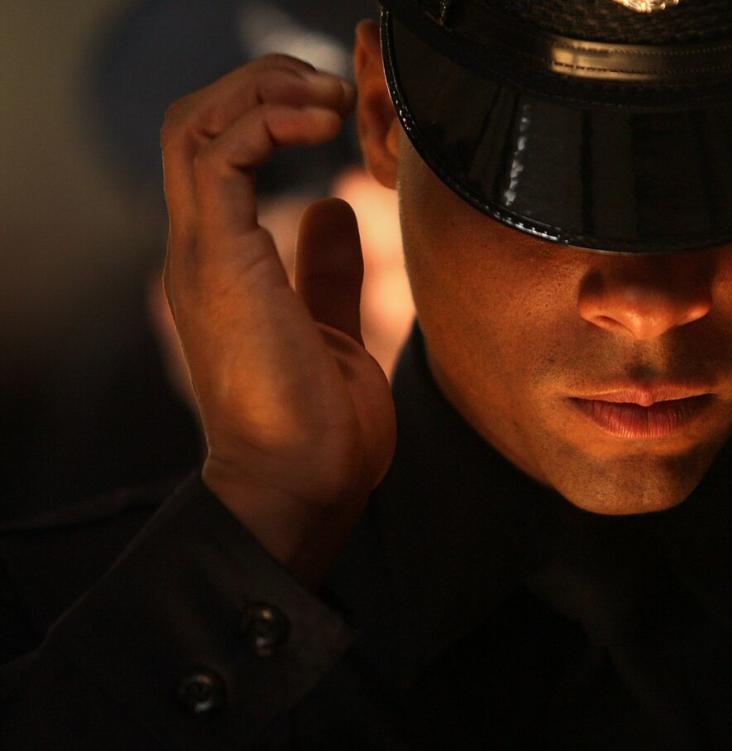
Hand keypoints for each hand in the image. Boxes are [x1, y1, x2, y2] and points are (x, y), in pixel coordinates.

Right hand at [161, 55, 396, 581]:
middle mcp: (202, 248)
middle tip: (332, 86)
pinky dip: (265, 122)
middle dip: (262, 83)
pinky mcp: (219, 260)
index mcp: (225, 261)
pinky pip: (219, 158)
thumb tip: (332, 207)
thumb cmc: (321, 425)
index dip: (269, 111)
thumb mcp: (333, 327)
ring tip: (330, 95)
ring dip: (264, 91)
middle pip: (195, 122)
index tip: (338, 109)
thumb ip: (325, 269)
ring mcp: (203, 253)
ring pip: (195, 126)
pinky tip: (319, 123)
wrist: (304, 487)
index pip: (217, 152)